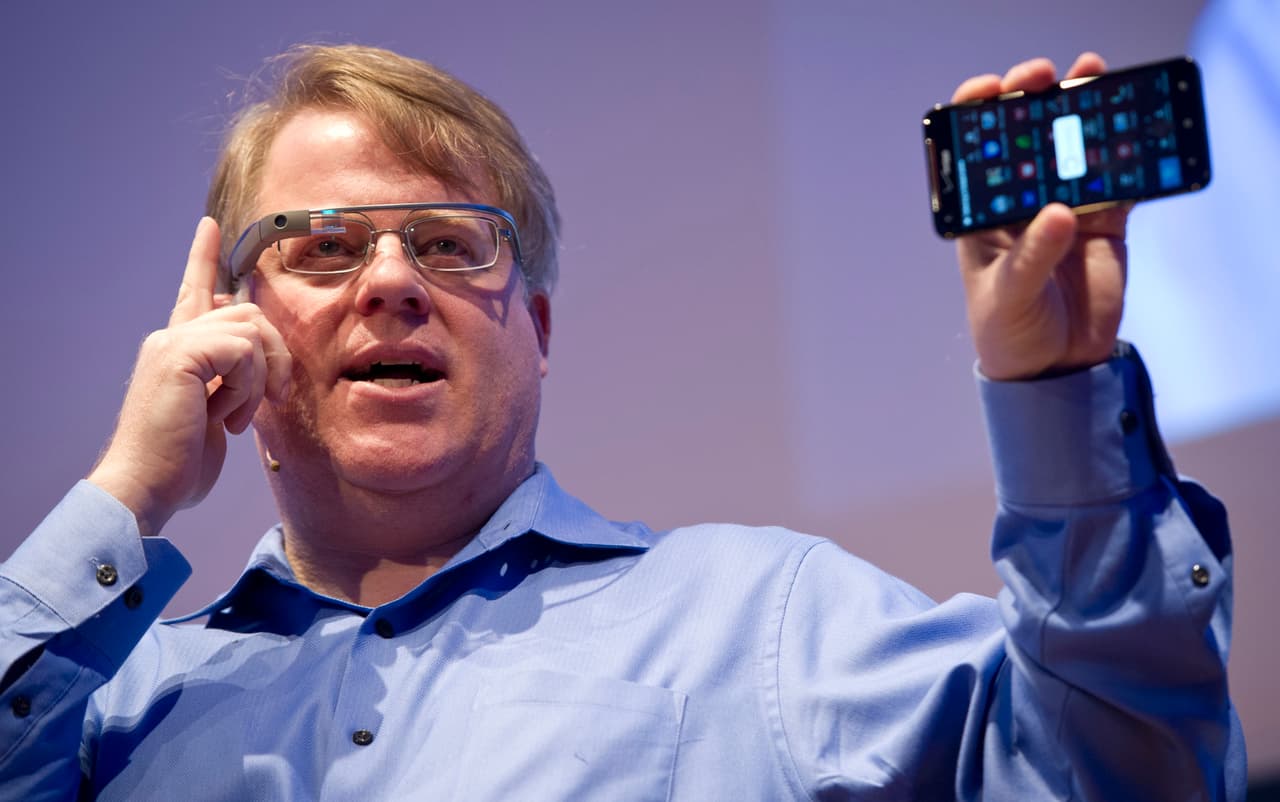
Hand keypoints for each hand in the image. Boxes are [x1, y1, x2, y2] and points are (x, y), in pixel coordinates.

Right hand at [87, 217, 290, 535]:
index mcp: (177, 349)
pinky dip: (248, 389)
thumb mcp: (214, 414)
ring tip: (237, 418)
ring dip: (260, 380)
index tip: (210, 225)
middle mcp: (171, 338)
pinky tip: (228, 417)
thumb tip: (253, 354)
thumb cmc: (178, 463)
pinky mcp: (181, 355)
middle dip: (275, 355)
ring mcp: (173, 343)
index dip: (203, 258)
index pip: (194, 292)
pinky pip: (244, 351)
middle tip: (273, 399)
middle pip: (247, 313)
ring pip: (251, 332)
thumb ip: (229, 379)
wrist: (145, 486)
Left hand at [954, 53, 1128, 380]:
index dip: (977, 114)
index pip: (973, 153)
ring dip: (1081, 113)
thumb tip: (1059, 212)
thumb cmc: (1007, 332)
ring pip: (1071, 149)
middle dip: (1031, 100)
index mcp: (980, 214)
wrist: (1054, 368)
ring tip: (1091, 78)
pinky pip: (1116, 180)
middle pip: (1024, 138)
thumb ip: (1032, 257)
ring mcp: (1062, 208)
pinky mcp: (1103, 222)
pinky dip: (1125, 155)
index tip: (991, 90)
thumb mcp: (1009, 297)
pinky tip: (1132, 131)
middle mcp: (1018, 203)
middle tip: (1044, 76)